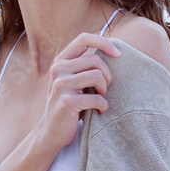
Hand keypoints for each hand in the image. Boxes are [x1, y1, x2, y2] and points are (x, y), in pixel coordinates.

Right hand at [35, 32, 120, 148]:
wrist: (51, 131)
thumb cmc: (70, 103)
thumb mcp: (73, 80)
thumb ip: (85, 66)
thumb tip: (114, 50)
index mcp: (61, 60)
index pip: (84, 38)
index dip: (104, 42)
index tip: (118, 54)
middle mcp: (58, 69)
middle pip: (96, 60)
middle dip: (107, 76)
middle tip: (104, 90)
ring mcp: (60, 85)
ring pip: (97, 76)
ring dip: (105, 90)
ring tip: (100, 99)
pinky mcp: (67, 102)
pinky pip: (97, 98)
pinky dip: (103, 106)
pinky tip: (98, 111)